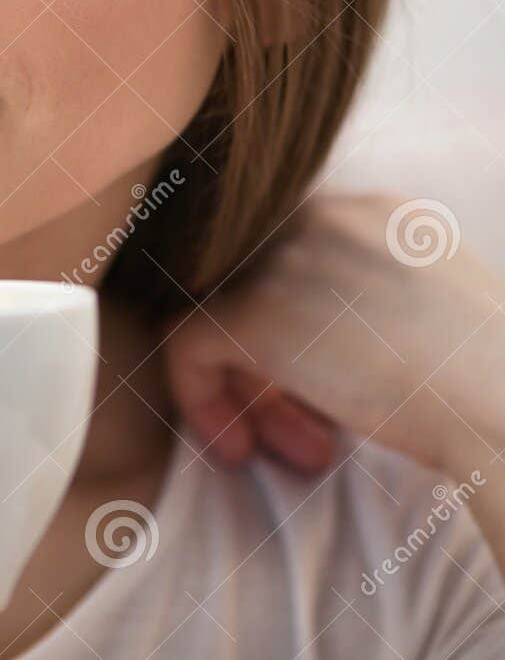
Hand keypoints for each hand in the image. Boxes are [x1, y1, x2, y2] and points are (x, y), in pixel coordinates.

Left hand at [164, 192, 504, 479]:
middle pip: (251, 278)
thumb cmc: (490, 381)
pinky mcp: (253, 312)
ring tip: (277, 445)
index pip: (297, 252)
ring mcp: (285, 257)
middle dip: (267, 357)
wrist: (500, 401)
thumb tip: (336, 343)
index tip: (324, 383)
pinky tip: (239, 447)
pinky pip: (186, 342)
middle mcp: (325, 216)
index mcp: (377, 212)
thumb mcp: (441, 309)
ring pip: (218, 310)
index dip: (298, 322)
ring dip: (244, 386)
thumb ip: (382, 298)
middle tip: (300, 422)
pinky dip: (201, 398)